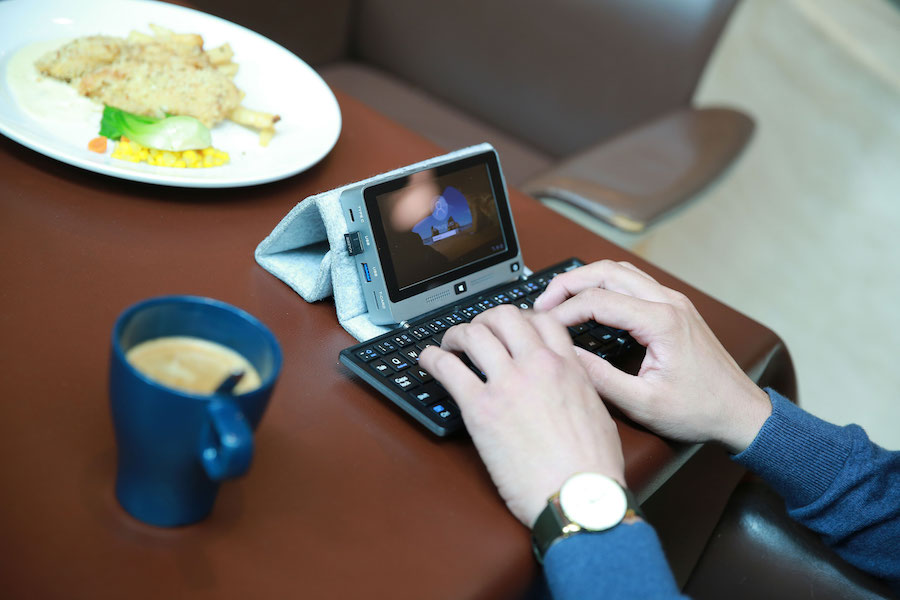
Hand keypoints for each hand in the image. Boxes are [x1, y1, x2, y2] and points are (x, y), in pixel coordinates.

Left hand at [419, 305, 624, 526]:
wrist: (579, 496)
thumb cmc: (592, 468)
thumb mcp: (599, 413)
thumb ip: (580, 387)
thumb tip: (569, 382)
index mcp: (568, 367)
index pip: (542, 320)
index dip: (523, 318)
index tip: (511, 329)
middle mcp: (537, 366)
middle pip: (504, 317)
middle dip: (486, 319)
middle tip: (477, 332)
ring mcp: (507, 384)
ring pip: (473, 334)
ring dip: (456, 334)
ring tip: (450, 345)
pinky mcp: (481, 408)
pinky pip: (447, 368)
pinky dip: (432, 358)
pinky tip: (428, 361)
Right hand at [533, 260, 771, 453]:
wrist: (740, 412)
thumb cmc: (699, 411)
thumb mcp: (643, 404)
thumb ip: (600, 378)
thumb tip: (565, 357)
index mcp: (662, 322)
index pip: (598, 299)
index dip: (563, 310)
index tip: (542, 326)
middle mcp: (669, 302)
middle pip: (607, 271)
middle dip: (568, 283)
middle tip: (542, 303)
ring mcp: (673, 301)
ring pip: (620, 270)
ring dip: (586, 279)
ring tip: (559, 299)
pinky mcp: (674, 308)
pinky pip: (633, 281)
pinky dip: (605, 284)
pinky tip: (590, 301)